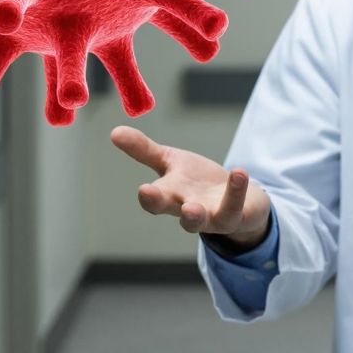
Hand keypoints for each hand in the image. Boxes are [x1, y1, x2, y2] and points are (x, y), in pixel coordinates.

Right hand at [111, 125, 271, 248]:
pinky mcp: (233, 215)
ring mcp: (210, 216)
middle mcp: (186, 208)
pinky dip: (236, 190)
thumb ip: (144, 150)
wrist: (237, 198)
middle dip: (158, 204)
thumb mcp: (171, 161)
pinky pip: (234, 206)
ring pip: (200, 221)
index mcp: (169, 195)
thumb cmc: (197, 181)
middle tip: (149, 195)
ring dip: (194, 215)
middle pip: (169, 210)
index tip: (142, 188)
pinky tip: (238, 172)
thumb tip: (114, 131)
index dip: (148, 195)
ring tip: (191, 208)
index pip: (154, 198)